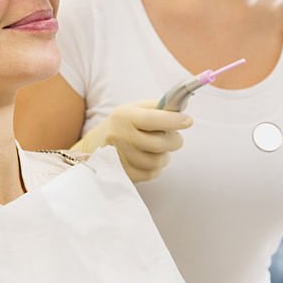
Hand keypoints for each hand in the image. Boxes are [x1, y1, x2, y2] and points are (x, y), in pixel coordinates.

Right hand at [72, 100, 192, 181]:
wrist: (94, 146)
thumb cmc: (123, 124)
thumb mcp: (134, 109)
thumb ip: (158, 107)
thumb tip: (182, 109)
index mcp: (124, 116)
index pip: (153, 119)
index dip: (174, 121)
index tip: (188, 121)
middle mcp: (120, 137)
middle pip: (160, 144)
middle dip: (175, 140)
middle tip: (173, 137)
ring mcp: (120, 158)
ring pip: (158, 161)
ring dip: (165, 155)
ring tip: (157, 148)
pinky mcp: (123, 174)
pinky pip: (152, 173)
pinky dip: (156, 167)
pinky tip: (148, 159)